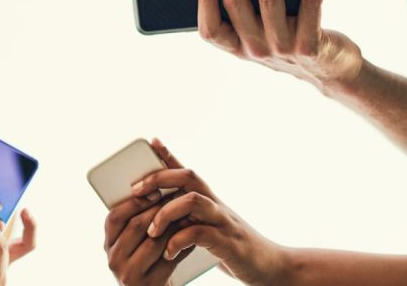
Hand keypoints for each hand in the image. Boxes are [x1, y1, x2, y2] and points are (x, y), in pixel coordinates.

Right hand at [103, 188, 183, 284]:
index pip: (115, 217)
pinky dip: (181, 246)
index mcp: (108, 244)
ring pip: (154, 242)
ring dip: (173, 226)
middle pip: (136, 226)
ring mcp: (130, 274)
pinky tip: (190, 236)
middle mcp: (114, 259)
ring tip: (186, 215)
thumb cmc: (144, 261)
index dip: (134, 202)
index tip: (154, 191)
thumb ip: (134, 221)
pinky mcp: (149, 285)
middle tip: (176, 199)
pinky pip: (168, 259)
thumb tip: (152, 188)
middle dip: (158, 210)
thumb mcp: (131, 243)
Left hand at [133, 139, 288, 285]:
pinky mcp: (227, 241)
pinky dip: (178, 241)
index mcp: (209, 199)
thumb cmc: (233, 247)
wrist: (270, 266)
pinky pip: (198, 232)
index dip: (169, 154)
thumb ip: (188, 218)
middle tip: (136, 191)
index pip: (186, 170)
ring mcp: (222, 220)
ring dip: (165, 213)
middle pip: (187, 177)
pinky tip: (168, 252)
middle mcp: (215, 204)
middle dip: (158, 179)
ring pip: (191, 200)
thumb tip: (157, 216)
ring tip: (151, 231)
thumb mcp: (209, 227)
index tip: (152, 141)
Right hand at [197, 0, 362, 89]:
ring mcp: (280, 49)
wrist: (330, 71)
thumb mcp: (261, 33)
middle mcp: (255, 50)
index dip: (204, 1)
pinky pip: (309, 6)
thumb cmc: (290, 40)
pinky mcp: (308, 47)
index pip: (209, 30)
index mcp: (238, 48)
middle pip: (235, 2)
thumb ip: (246, 12)